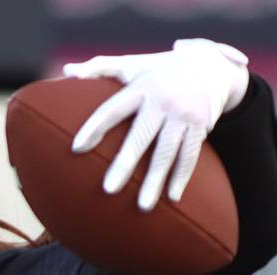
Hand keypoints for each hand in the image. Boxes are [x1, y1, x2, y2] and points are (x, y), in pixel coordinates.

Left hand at [66, 39, 248, 209]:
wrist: (209, 66)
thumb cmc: (159, 71)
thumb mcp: (134, 65)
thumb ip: (101, 68)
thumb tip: (67, 71)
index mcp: (141, 87)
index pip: (112, 109)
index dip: (94, 127)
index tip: (76, 148)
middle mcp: (162, 100)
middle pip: (140, 136)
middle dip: (124, 164)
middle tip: (108, 190)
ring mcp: (183, 113)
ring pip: (166, 152)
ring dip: (155, 181)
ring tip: (142, 207)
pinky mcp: (201, 124)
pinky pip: (189, 155)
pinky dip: (181, 177)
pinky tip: (172, 199)